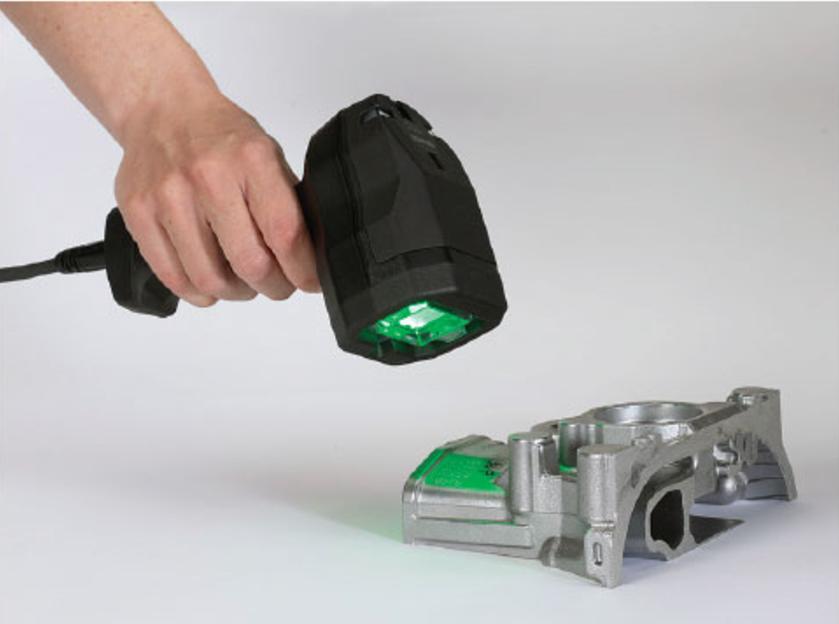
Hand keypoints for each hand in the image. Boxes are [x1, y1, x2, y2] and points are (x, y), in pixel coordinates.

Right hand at [114, 92, 318, 306]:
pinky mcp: (138, 213)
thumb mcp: (268, 154)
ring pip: (209, 279)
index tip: (308, 281)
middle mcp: (209, 177)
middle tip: (278, 285)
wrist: (162, 109)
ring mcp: (168, 196)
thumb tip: (307, 256)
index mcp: (251, 160)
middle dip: (273, 287)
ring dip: (236, 293)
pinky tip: (211, 284)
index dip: (302, 270)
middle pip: (249, 263)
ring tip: (244, 284)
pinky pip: (172, 276)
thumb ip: (287, 202)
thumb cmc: (220, 135)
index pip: (285, 233)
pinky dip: (198, 292)